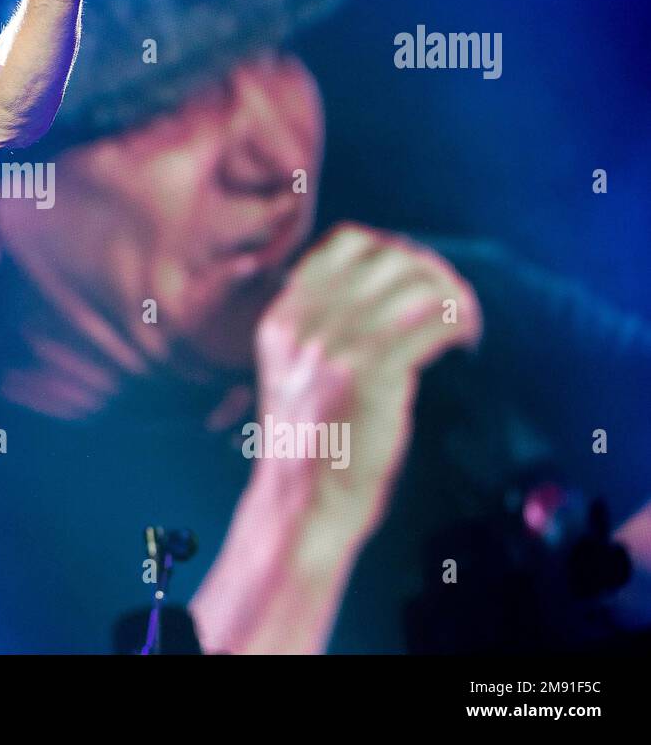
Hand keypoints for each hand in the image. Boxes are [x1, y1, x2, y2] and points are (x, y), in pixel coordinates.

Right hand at [252, 222, 482, 534]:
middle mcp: (304, 323)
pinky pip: (434, 322)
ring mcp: (334, 345)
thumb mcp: (289, 372)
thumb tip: (383, 288)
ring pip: (417, 284)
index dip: (393, 250)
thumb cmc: (309, 446)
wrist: (301, 504)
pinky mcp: (370, 372)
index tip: (418, 277)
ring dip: (455, 297)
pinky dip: (462, 325)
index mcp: (281, 318)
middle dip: (434, 272)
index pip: (344, 243)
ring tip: (466, 324)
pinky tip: (467, 342)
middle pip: (388, 258)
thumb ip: (316, 328)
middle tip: (454, 302)